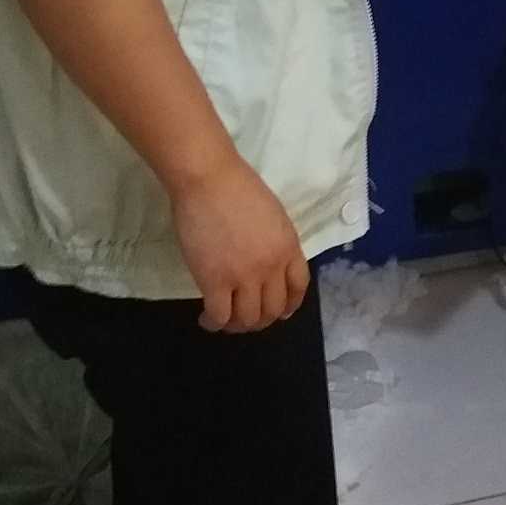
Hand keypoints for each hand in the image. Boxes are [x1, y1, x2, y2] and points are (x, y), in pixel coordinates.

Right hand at [170, 155, 309, 332]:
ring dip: (237, 325)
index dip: (290, 304)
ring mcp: (244, 276)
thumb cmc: (238, 187)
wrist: (209, 179)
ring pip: (247, 319)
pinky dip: (214, 323)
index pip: (299, 287)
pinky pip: (219, 316)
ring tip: (225, 320)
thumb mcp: (273, 215)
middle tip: (246, 317)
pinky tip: (207, 319)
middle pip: (273, 309)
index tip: (282, 312)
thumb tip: (268, 262)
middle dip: (261, 319)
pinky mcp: (214, 281)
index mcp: (289, 247)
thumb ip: (276, 242)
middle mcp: (271, 267)